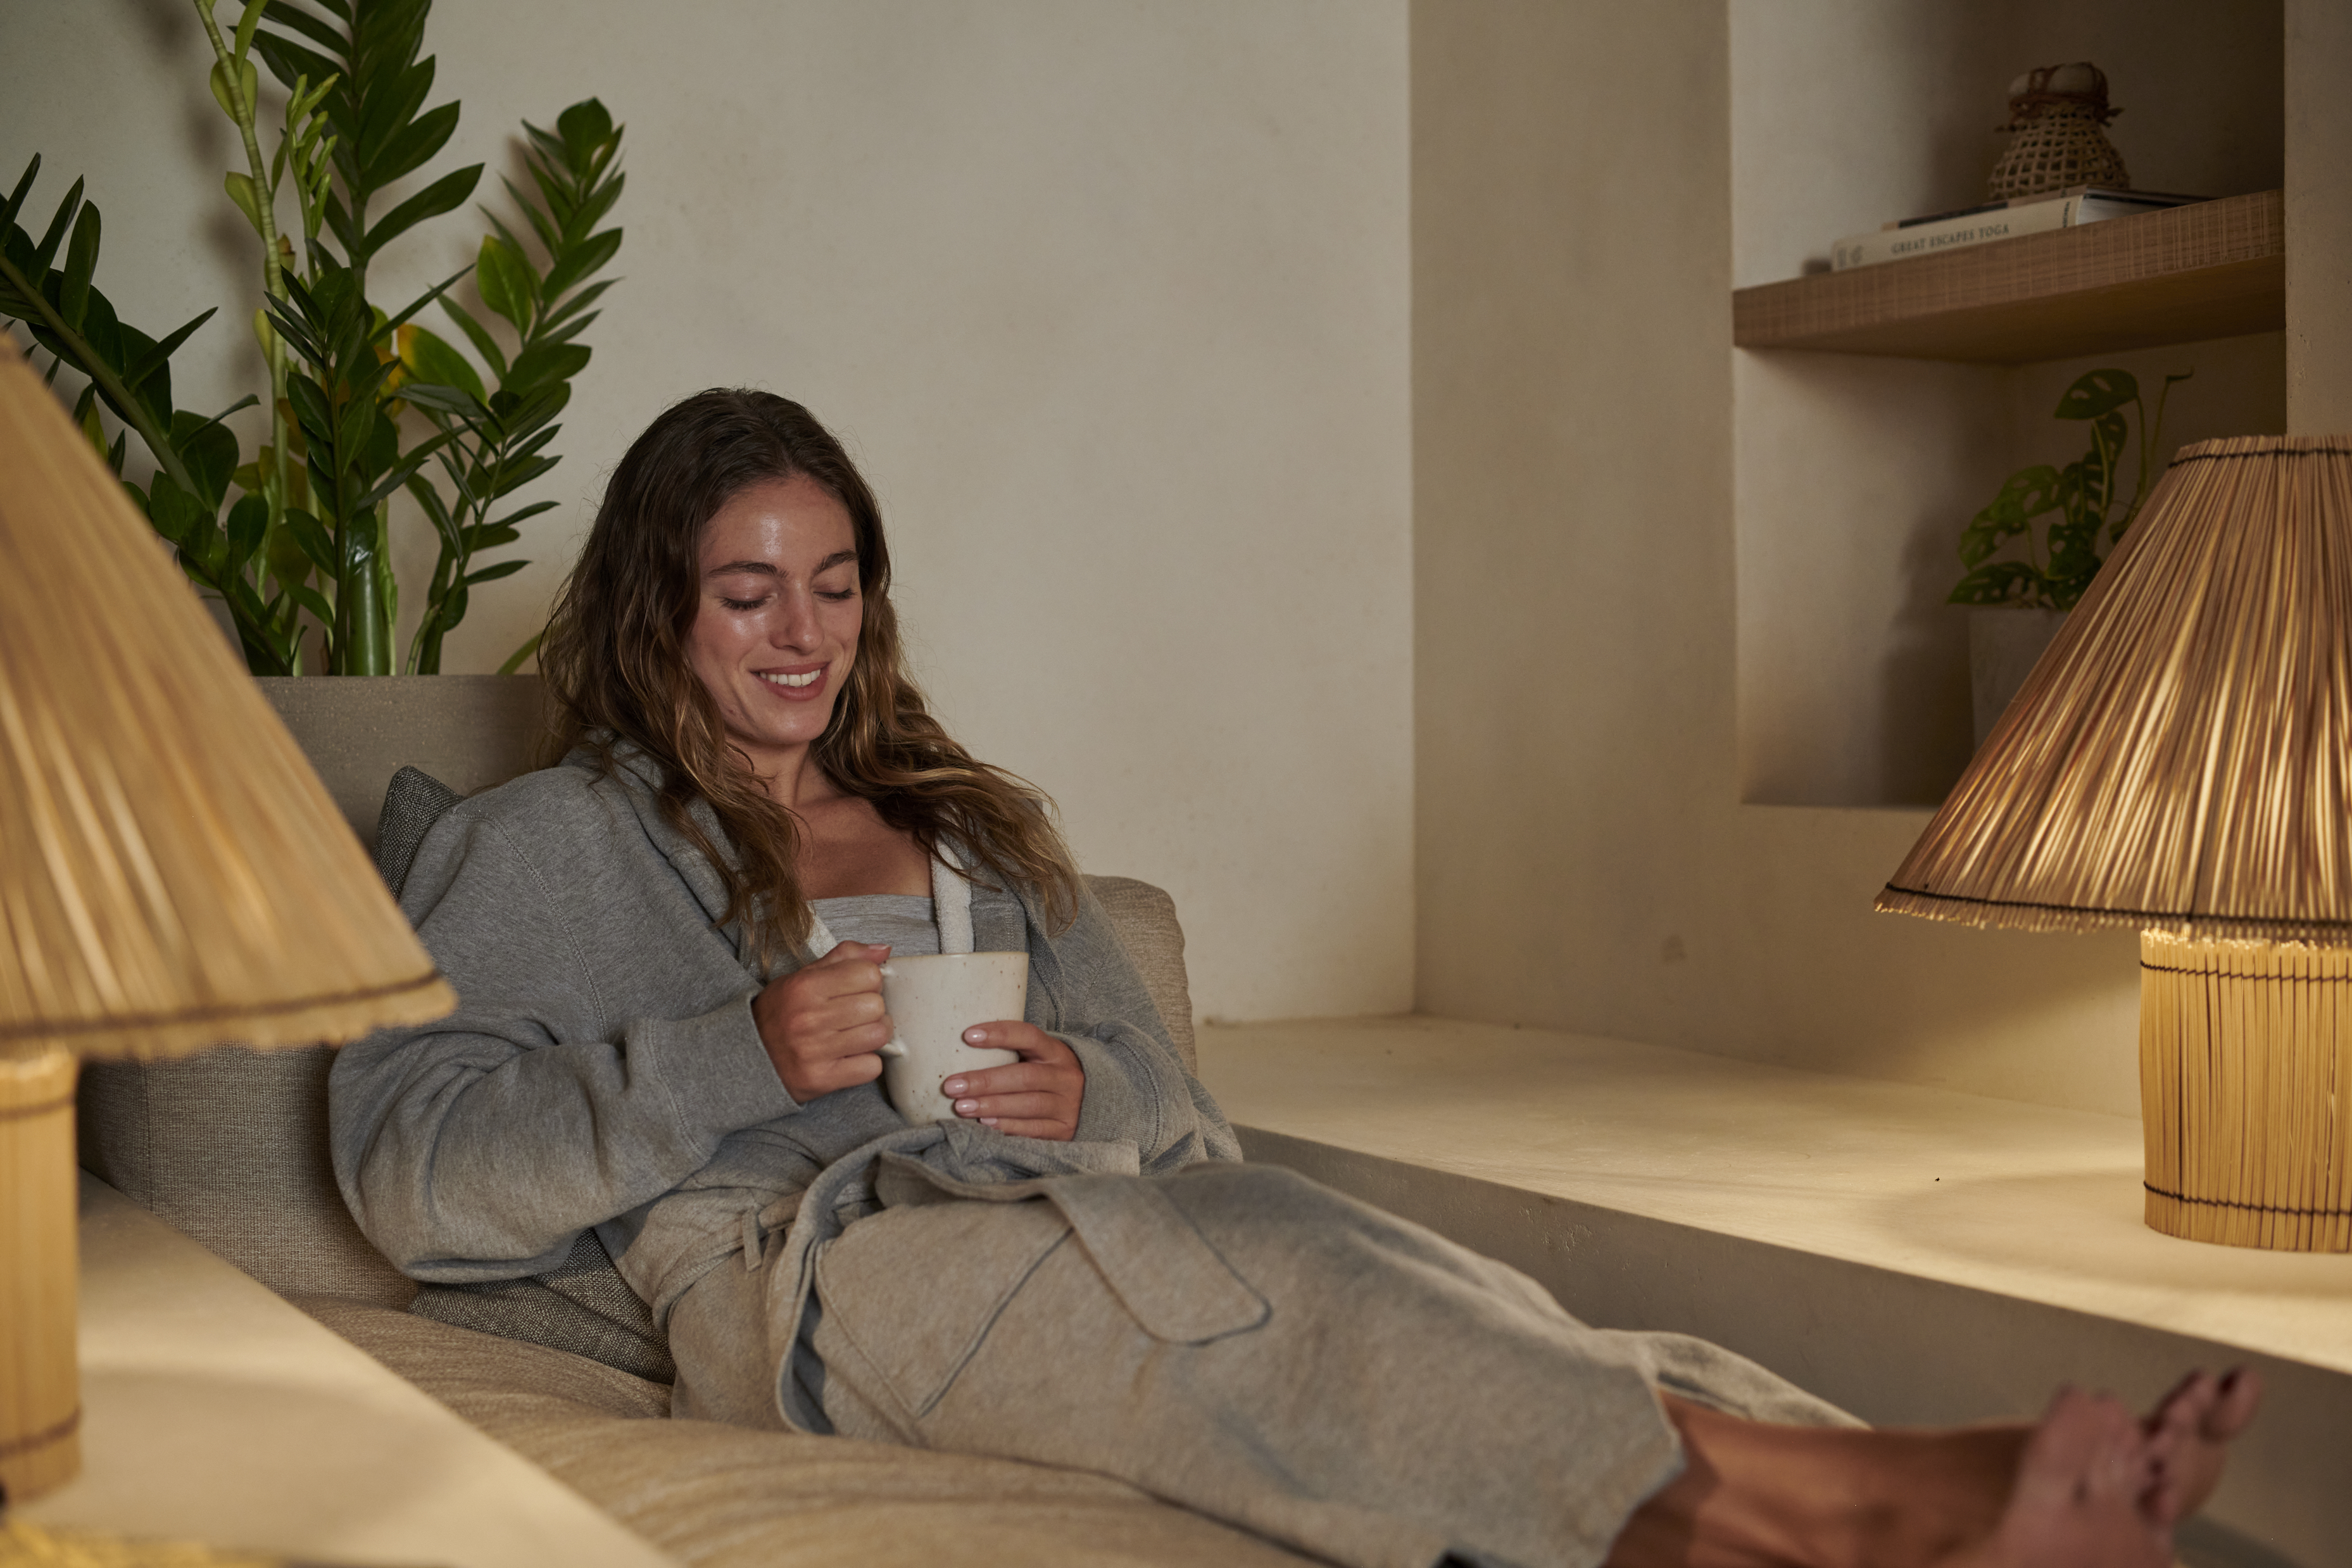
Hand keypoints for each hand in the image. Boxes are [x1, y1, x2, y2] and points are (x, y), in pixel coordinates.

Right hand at [752, 941, 892, 1102]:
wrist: (745, 1058)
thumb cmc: (778, 1015)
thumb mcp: (801, 978)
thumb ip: (843, 959)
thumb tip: (883, 950)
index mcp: (805, 987)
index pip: (868, 974)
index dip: (869, 981)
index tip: (857, 989)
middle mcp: (809, 1018)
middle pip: (876, 1006)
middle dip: (872, 1009)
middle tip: (856, 1015)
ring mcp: (814, 1051)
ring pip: (878, 1035)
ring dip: (873, 1036)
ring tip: (855, 1035)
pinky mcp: (821, 1079)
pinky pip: (871, 1067)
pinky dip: (866, 1063)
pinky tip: (849, 1057)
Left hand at [943, 1023, 1084, 1140]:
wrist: (1093, 1104)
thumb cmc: (1049, 1077)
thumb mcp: (1039, 1059)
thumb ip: (1011, 1054)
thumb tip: (960, 1052)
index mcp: (1055, 1052)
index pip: (1028, 1036)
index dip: (1000, 1034)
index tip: (968, 1036)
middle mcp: (1065, 1076)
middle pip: (1025, 1076)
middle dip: (986, 1081)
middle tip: (952, 1086)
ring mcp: (1067, 1104)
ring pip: (1029, 1104)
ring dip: (993, 1106)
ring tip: (963, 1107)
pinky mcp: (1065, 1129)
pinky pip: (1035, 1129)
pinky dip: (1009, 1127)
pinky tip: (986, 1125)